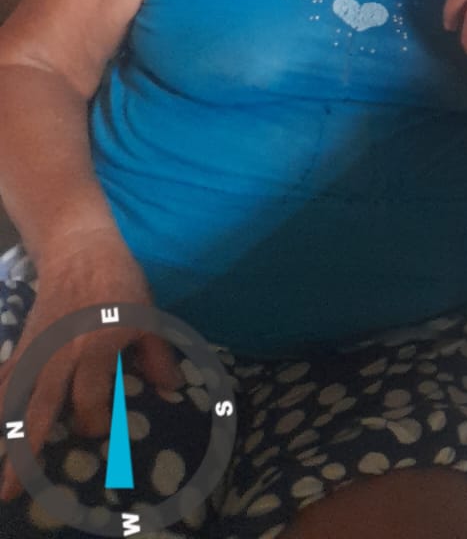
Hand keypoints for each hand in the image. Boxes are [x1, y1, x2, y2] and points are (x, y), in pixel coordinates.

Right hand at [0, 227, 181, 501]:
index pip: (88, 400)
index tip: (101, 432)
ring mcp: (38, 350)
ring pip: (14, 399)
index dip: (94, 422)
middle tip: (11, 493)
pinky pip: (6, 378)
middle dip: (25, 452)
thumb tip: (173, 389)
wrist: (80, 249)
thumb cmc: (120, 282)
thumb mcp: (147, 315)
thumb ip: (157, 355)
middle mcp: (62, 354)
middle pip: (39, 410)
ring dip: (3, 436)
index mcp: (96, 346)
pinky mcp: (25, 343)